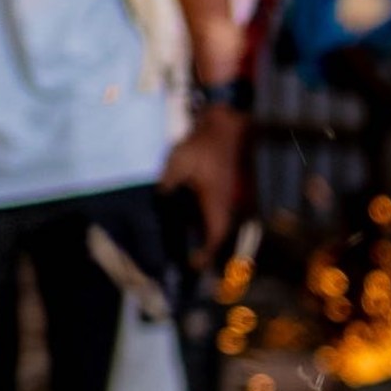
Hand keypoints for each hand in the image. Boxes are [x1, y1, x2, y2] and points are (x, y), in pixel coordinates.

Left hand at [158, 107, 242, 263]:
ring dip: (208, 233)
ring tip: (190, 239)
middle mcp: (227, 203)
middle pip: (219, 233)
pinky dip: (209, 218)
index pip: (215, 235)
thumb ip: (168, 183)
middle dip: (207, 247)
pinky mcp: (230, 189)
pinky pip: (220, 211)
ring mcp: (231, 196)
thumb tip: (159, 200)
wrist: (229, 125)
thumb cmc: (204, 144)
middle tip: (191, 257)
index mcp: (216, 201)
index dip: (207, 253)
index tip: (194, 264)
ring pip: (221, 222)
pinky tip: (194, 214)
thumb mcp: (179, 162)